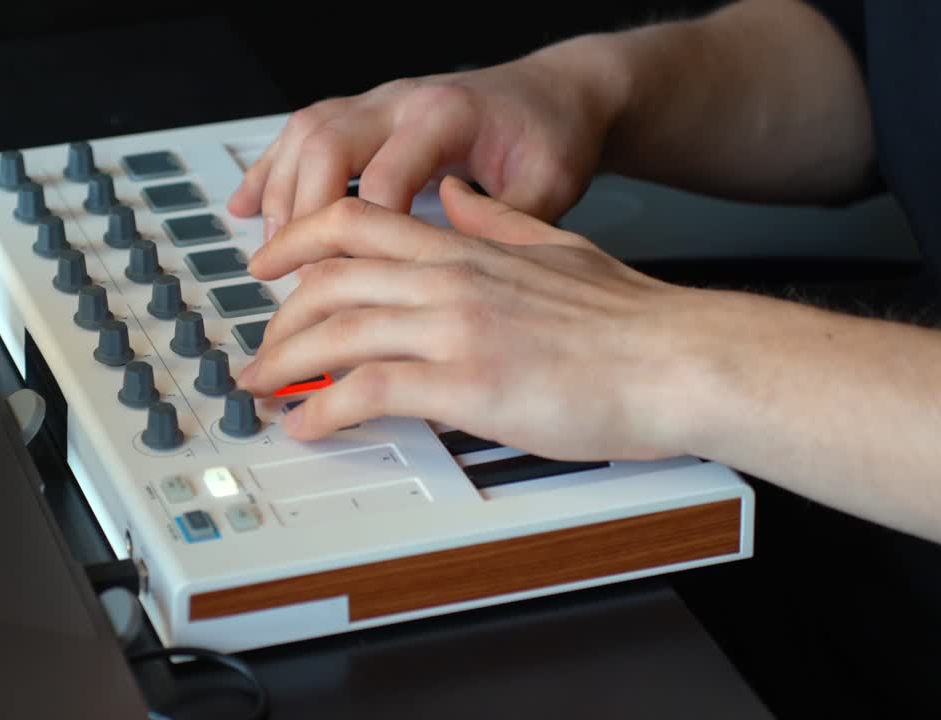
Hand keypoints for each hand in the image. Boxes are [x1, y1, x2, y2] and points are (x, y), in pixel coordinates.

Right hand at [226, 42, 623, 240]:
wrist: (552, 95)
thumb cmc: (550, 137)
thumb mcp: (548, 185)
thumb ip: (505, 226)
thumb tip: (458, 277)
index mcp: (446, 115)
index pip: (386, 173)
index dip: (360, 232)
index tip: (344, 284)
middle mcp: (402, 101)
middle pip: (327, 146)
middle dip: (301, 214)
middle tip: (291, 274)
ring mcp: (377, 103)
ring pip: (304, 136)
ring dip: (279, 195)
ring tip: (268, 254)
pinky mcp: (363, 113)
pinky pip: (299, 134)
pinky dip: (268, 172)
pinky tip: (243, 207)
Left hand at [237, 176, 706, 461]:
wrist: (679, 359)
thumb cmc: (630, 319)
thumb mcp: (556, 245)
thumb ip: (495, 221)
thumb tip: (455, 196)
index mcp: (466, 248)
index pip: (352, 223)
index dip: (294, 242)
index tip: (266, 266)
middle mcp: (450, 279)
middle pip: (326, 282)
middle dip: (277, 320)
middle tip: (261, 351)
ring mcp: (455, 329)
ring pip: (335, 333)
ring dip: (284, 367)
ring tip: (264, 393)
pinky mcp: (468, 384)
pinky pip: (367, 391)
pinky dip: (323, 409)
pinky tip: (307, 425)